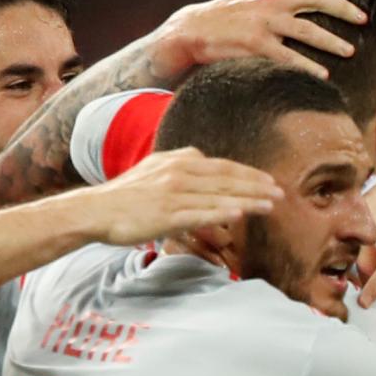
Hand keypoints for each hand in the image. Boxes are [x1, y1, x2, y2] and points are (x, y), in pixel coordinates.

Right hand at [84, 147, 280, 245]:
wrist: (94, 211)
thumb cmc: (123, 197)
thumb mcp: (153, 172)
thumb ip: (180, 168)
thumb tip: (202, 165)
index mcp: (177, 161)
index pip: (221, 166)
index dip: (247, 174)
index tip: (268, 181)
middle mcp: (178, 173)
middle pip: (226, 178)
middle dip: (256, 185)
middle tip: (280, 192)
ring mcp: (173, 193)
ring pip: (218, 195)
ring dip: (248, 199)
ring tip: (271, 204)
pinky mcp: (165, 214)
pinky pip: (200, 213)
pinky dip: (222, 212)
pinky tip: (240, 214)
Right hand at [147, 0, 367, 80]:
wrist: (192, 29)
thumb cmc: (227, 16)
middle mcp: (271, 0)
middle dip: (345, 9)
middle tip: (364, 20)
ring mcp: (264, 22)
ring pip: (308, 30)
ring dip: (333, 41)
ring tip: (350, 50)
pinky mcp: (255, 45)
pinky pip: (289, 57)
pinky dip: (308, 66)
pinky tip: (324, 75)